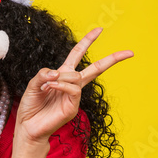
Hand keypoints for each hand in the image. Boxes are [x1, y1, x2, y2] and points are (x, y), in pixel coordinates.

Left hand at [14, 27, 132, 143]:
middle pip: (95, 68)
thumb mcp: (33, 84)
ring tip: (46, 86)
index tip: (99, 30)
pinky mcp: (73, 107)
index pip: (78, 54)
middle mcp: (71, 84)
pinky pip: (73, 89)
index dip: (88, 41)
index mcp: (62, 75)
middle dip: (112, 59)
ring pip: (77, 77)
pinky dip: (61, 85)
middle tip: (129, 52)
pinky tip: (51, 87)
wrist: (28, 128)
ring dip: (60, 78)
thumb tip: (56, 72)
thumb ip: (43, 74)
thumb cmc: (31, 106)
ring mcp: (74, 97)